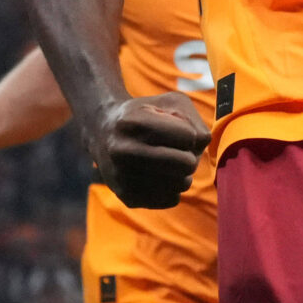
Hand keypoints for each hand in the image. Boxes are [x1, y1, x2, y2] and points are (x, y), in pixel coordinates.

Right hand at [89, 92, 208, 208]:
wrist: (104, 133)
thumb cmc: (146, 115)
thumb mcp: (170, 103)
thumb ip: (193, 120)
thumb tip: (198, 147)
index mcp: (133, 122)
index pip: (189, 136)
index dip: (188, 133)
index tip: (175, 130)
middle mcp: (123, 150)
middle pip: (188, 163)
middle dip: (188, 154)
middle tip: (175, 149)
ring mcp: (123, 177)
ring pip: (182, 184)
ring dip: (181, 172)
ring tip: (165, 161)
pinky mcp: (128, 198)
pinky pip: (172, 199)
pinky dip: (171, 188)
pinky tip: (156, 174)